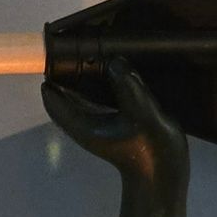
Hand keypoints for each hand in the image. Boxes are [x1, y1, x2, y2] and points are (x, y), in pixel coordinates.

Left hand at [41, 57, 187, 187]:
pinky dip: (100, 81)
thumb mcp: (142, 114)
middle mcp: (87, 123)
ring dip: (83, 75)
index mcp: (84, 125)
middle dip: (65, 71)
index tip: (55, 52)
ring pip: (81, 94)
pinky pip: (97, 95)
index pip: (55, 101)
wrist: (165, 172)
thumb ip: (128, 87)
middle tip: (73, 43)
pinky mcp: (113, 119)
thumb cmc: (150, 148)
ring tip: (92, 49)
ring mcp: (100, 122)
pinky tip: (113, 67)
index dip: (51, 77)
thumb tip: (114, 62)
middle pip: (65, 94)